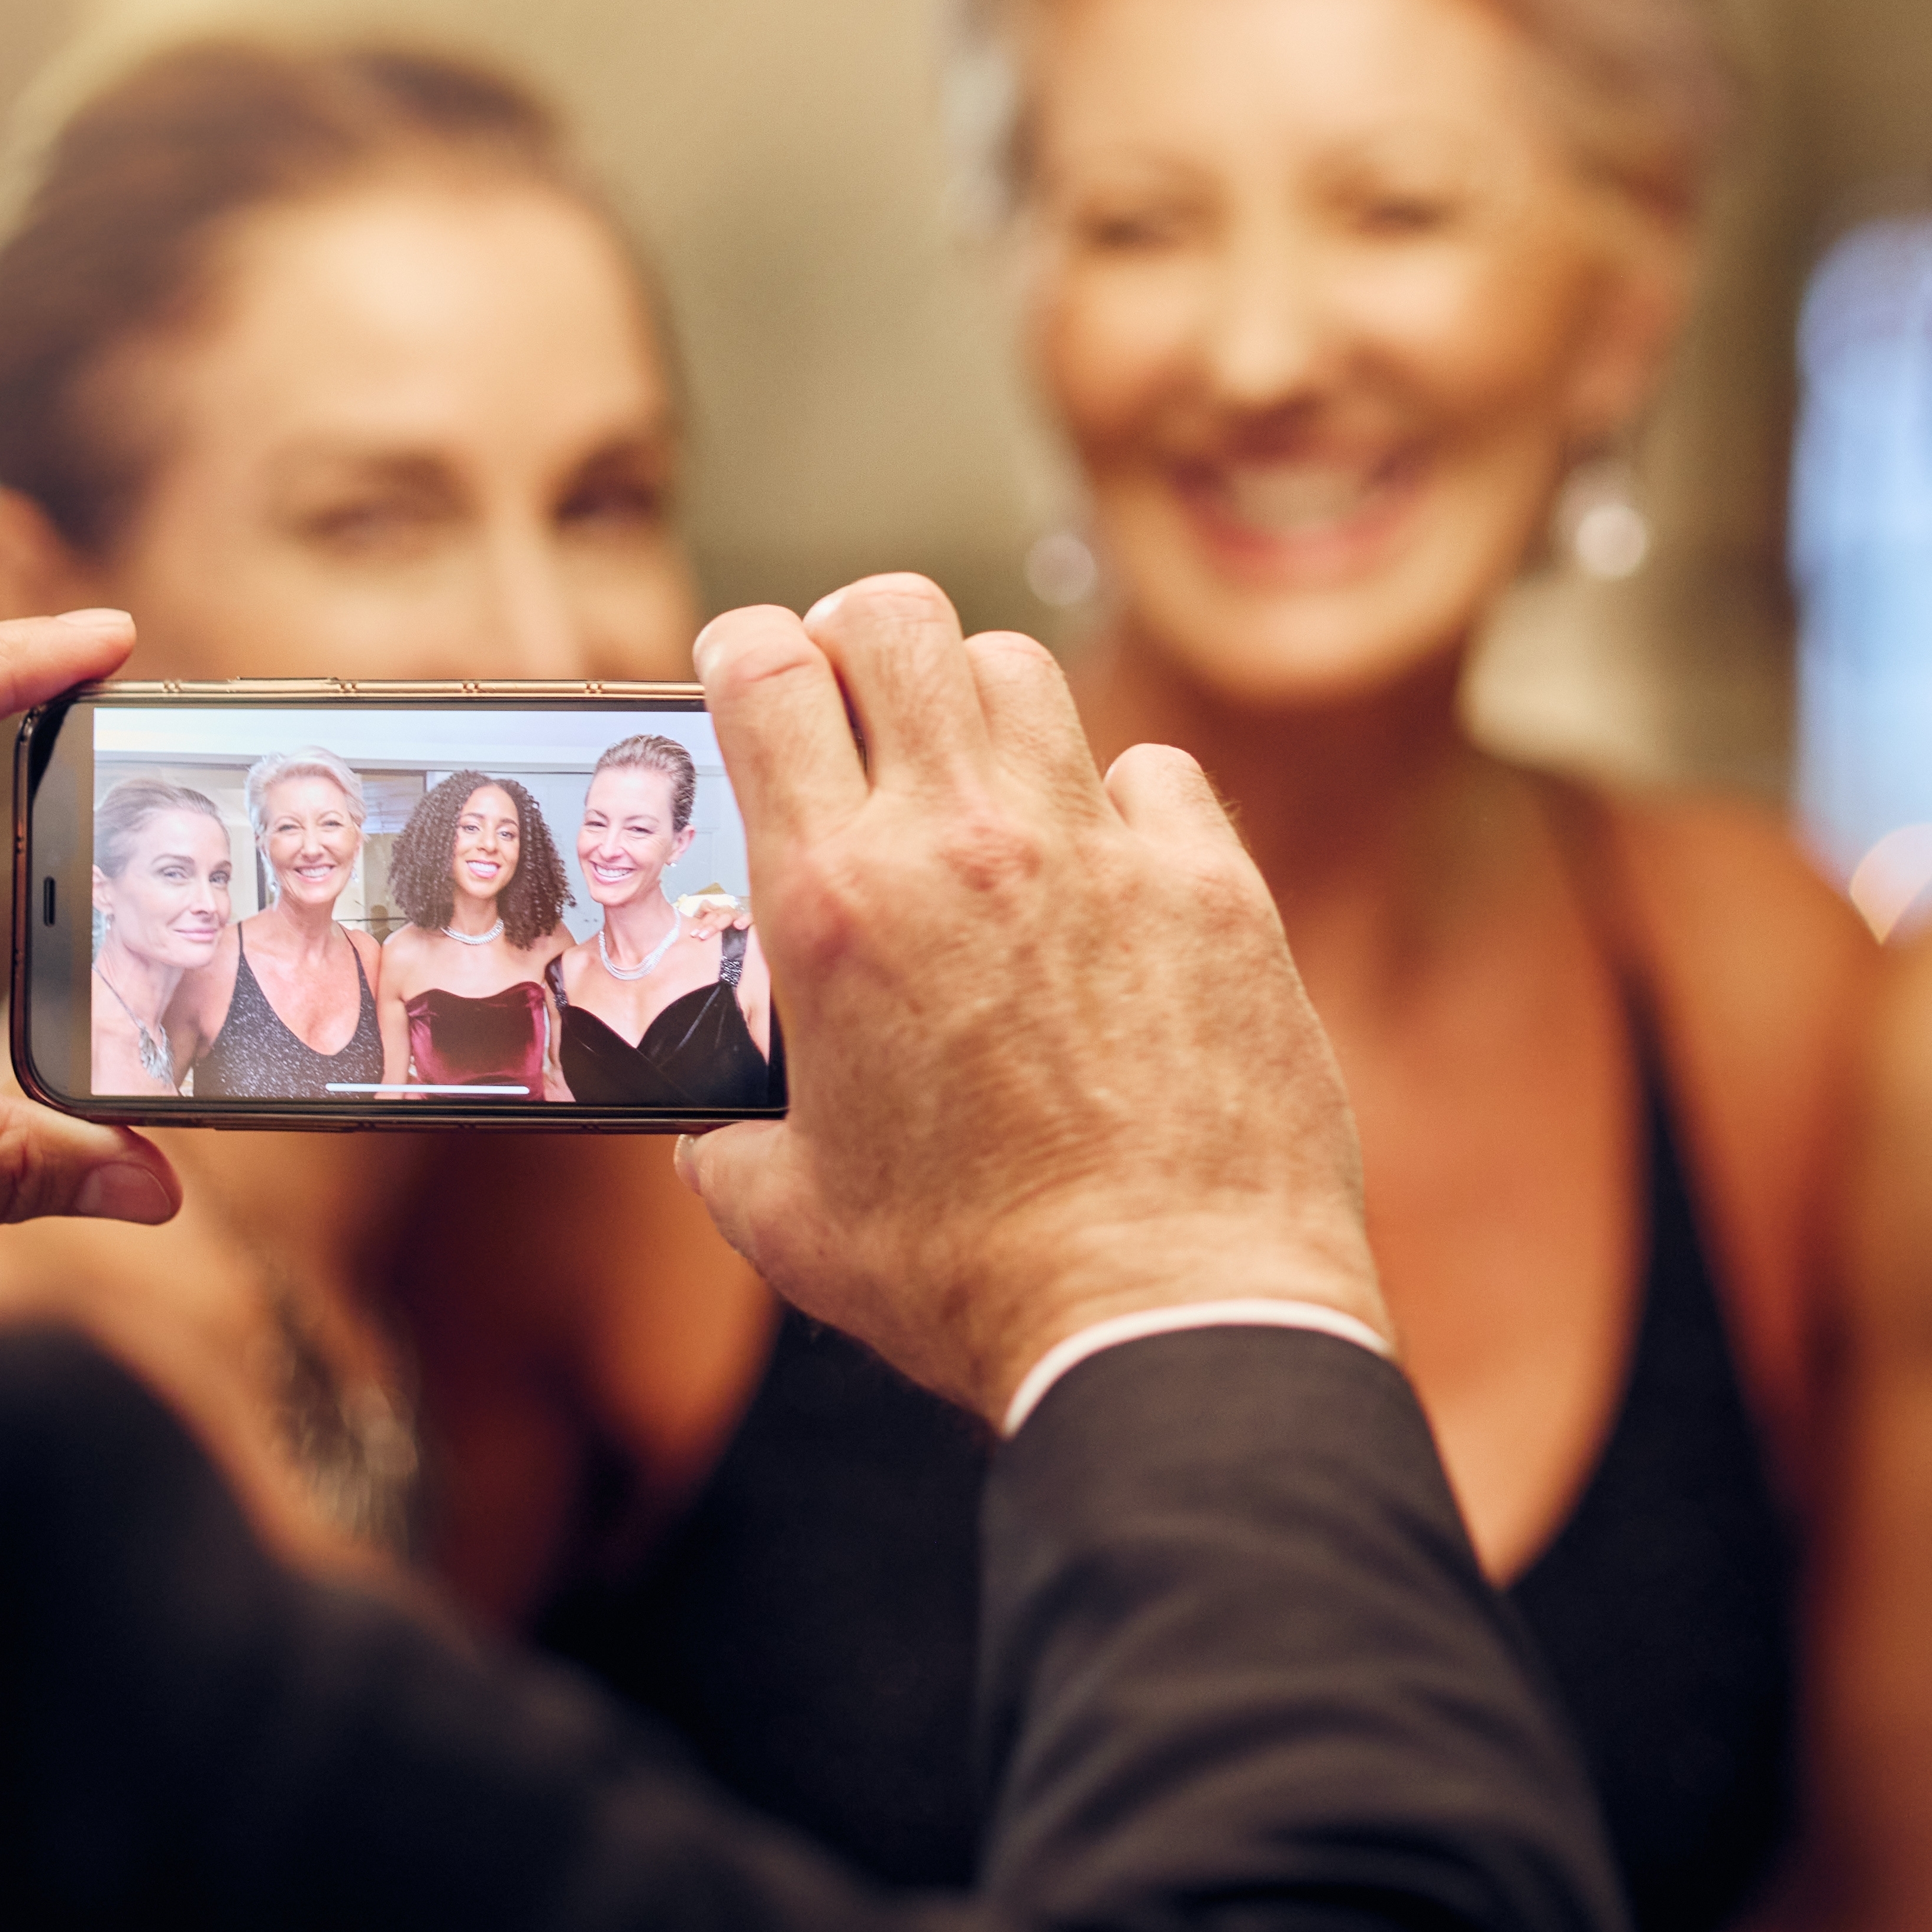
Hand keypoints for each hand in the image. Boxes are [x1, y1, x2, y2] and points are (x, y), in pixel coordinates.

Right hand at [681, 576, 1383, 1424]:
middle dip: (858, 631)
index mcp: (834, 904)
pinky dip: (1121, 801)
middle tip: (858, 693)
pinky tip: (1111, 868)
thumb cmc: (974, 1281)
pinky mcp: (1215, 888)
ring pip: (1021, 671)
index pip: (766, 670)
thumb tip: (716, 1133)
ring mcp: (1099, 853)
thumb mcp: (791, 1220)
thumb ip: (730, 1148)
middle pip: (896, 617)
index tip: (753, 668)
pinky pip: (1155, 774)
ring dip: (980, 705)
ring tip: (977, 776)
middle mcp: (963, 844)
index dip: (747, 646)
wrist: (1166, 1314)